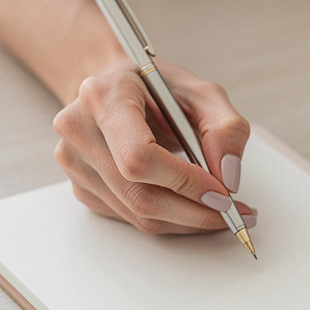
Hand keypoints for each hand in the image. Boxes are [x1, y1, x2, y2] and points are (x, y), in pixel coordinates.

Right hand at [52, 58, 254, 232]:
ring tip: (221, 212)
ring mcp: (75, 163)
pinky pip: (131, 218)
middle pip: (140, 195)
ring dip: (187, 221)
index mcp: (104, 96)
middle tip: (235, 214)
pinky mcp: (82, 188)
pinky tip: (190, 206)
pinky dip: (169, 219)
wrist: (114, 88)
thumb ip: (226, 128)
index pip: (139, 156)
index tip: (223, 194)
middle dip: (195, 212)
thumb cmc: (155, 88)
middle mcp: (79, 130)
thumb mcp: (201, 92)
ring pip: (138, 214)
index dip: (184, 182)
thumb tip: (229, 178)